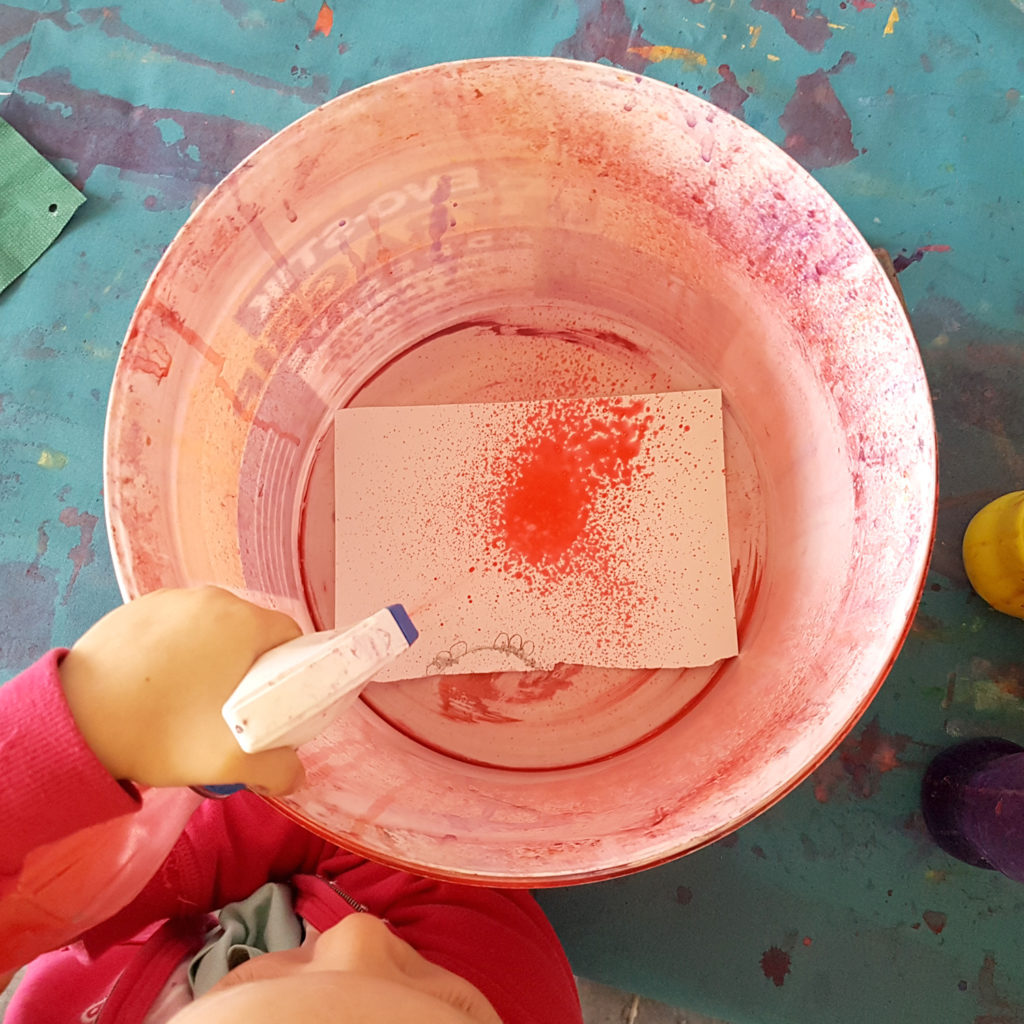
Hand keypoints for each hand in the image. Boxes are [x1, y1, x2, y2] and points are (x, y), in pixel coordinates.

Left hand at [60, 587, 304, 794]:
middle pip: (252, 632)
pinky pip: (176, 626)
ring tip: (190, 699)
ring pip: (213, 628)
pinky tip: (158, 684)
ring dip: (213, 656)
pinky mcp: (137, 606)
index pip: (291, 639)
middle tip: (230, 710)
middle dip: (249, 667)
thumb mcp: (230, 761)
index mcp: (245, 621)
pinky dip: (178, 649)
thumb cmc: (161, 731)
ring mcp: (172, 597)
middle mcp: (213, 597)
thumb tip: (296, 775)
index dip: (288, 674)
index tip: (269, 706)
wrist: (74, 722)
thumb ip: (278, 770)